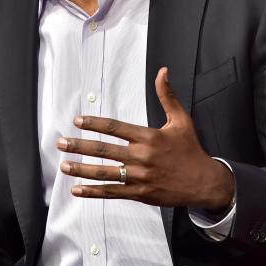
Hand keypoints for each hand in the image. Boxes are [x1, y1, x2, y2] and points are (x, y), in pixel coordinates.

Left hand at [57, 67, 233, 211]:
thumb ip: (167, 95)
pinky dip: (93, 191)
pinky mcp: (140, 194)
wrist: (203, 182)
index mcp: (148, 137)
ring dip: (82, 169)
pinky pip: (112, 192)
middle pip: (104, 151)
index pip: (115, 127)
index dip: (94, 124)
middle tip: (61, 143)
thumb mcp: (181, 119)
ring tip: (64, 165)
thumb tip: (162, 71)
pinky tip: (78, 190)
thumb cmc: (190, 149)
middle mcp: (141, 157)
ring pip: (105, 173)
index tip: (78, 121)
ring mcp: (139, 177)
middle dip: (80, 146)